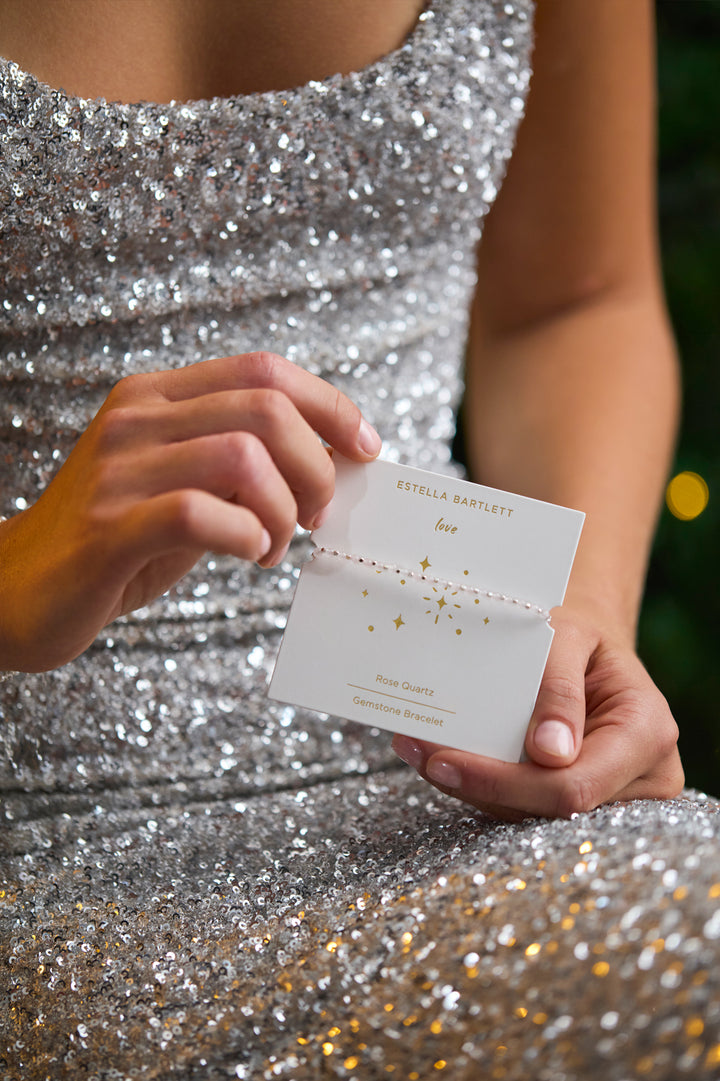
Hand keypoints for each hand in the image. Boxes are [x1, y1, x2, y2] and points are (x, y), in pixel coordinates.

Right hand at [0, 352, 381, 671]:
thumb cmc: (116, 539)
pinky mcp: (110, 527)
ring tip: (274, 544)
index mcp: (157, 396)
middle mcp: (137, 418)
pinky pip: (201, 513)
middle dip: (317, 465)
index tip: (365, 448)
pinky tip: (248, 555)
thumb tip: (331, 465)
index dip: (330, 405)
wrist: (14, 589)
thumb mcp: (182, 485)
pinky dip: (247, 535)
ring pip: (243, 455)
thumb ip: (243, 467)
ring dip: (284, 508)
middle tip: (315, 514)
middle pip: (266, 407)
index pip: (264, 369)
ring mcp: (119, 469)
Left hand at [392, 604, 683, 819]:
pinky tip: (441, 757)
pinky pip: (526, 807)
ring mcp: (615, 797)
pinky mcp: (582, 803)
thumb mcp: (568, 637)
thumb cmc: (579, 636)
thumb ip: (558, 687)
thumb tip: (551, 753)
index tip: (444, 762)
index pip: (573, 785)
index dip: (505, 783)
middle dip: (479, 785)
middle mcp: (642, 778)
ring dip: (471, 786)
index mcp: (646, 733)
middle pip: (549, 809)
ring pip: (530, 815)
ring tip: (418, 748)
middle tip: (416, 751)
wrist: (588, 648)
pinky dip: (483, 784)